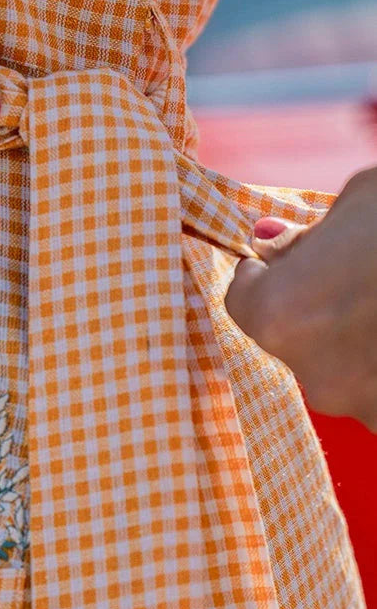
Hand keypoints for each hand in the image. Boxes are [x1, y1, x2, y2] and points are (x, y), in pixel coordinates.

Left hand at [225, 165, 376, 430]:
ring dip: (360, 340)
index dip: (264, 271)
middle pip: (294, 338)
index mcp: (279, 315)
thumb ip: (307, 234)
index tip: (287, 254)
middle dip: (317, 307)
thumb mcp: (358, 203)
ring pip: (344, 368)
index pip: (243, 298)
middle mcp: (313, 374)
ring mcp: (365, 405)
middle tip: (360, 273)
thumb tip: (270, 244)